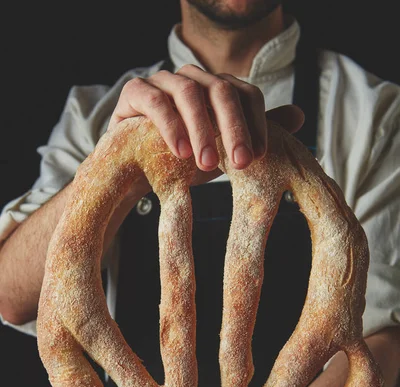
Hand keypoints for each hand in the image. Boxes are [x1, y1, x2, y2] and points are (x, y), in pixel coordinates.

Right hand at [108, 64, 303, 179]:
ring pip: (190, 92)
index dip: (256, 124)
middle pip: (222, 90)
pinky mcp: (136, 91)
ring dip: (203, 130)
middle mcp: (194, 78)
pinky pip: (156, 101)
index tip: (259, 158)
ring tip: (207, 165)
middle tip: (240, 164)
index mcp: (217, 90)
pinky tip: (180, 153)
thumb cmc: (183, 161)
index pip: (247, 94)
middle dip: (235, 128)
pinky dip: (171, 126)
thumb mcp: (223, 150)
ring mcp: (164, 81)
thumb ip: (253, 134)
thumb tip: (299, 116)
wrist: (137, 171)